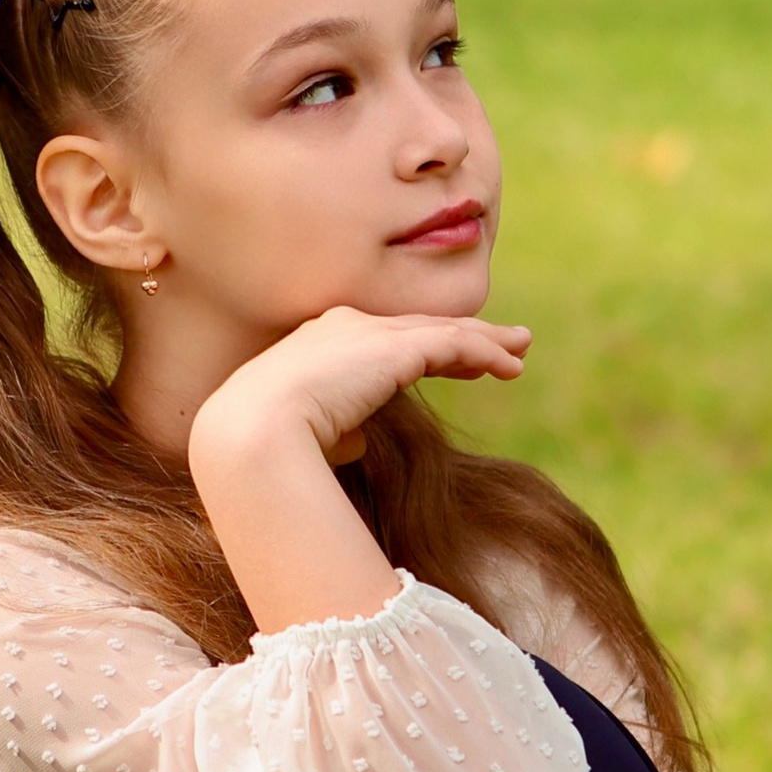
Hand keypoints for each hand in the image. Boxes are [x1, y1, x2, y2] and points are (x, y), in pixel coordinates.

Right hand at [190, 303, 530, 478]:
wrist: (252, 430)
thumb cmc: (265, 444)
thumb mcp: (304, 436)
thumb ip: (335, 431)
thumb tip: (357, 441)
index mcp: (317, 344)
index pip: (382, 341)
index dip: (422, 349)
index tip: (455, 362)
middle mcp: (345, 327)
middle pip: (418, 327)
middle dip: (462, 334)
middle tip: (502, 342)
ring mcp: (370, 333)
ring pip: (443, 330)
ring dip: (486, 340)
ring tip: (519, 349)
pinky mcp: (396, 348)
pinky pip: (454, 345)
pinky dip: (487, 352)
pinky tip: (511, 367)